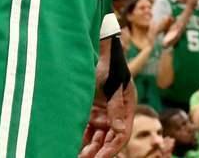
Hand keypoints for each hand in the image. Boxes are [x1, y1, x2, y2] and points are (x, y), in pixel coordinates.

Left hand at [80, 39, 135, 157]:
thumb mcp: (113, 85)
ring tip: (77, 156)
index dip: (112, 149)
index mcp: (126, 108)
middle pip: (109, 140)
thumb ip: (116, 107)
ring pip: (97, 138)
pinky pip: (86, 130)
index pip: (122, 135)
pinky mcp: (90, 111)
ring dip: (89, 149)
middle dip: (98, 152)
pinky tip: (72, 145)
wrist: (97, 50)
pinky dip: (81, 139)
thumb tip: (119, 130)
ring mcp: (102, 113)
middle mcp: (115, 114)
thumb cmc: (108, 64)